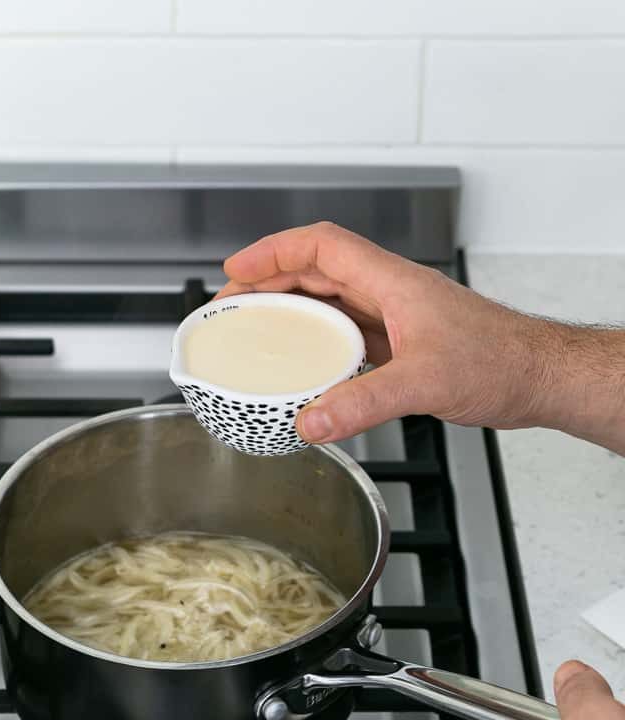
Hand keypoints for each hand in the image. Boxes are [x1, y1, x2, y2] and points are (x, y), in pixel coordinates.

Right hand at [218, 222, 624, 453]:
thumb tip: (312, 421)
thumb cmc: (501, 360)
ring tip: (256, 331)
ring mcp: (395, 317)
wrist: (537, 377)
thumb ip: (364, 403)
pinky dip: (316, 344)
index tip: (238, 270)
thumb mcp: (424, 381)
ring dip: (290, 312)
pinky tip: (304, 368)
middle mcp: (390, 293)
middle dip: (268, 283)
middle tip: (233, 307)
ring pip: (329, 302)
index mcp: (392, 282)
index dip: (273, 252)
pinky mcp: (401, 344)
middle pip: (315, 272)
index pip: (321, 247)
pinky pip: (345, 335)